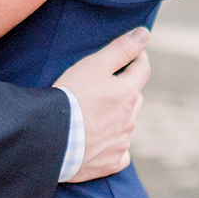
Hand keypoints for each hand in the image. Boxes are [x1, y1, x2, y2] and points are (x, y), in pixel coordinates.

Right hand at [55, 26, 149, 181]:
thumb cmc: (71, 97)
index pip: (142, 68)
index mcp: (129, 93)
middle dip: (126, 88)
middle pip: (134, 97)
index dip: (137, 56)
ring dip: (118, 116)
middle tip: (106, 84)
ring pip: (126, 124)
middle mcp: (130, 119)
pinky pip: (119, 152)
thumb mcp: (94, 65)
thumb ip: (121, 49)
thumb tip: (146, 34)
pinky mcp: (110, 163)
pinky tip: (99, 141)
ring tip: (96, 113)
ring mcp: (121, 143)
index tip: (131, 50)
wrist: (52, 139)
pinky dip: (113, 145)